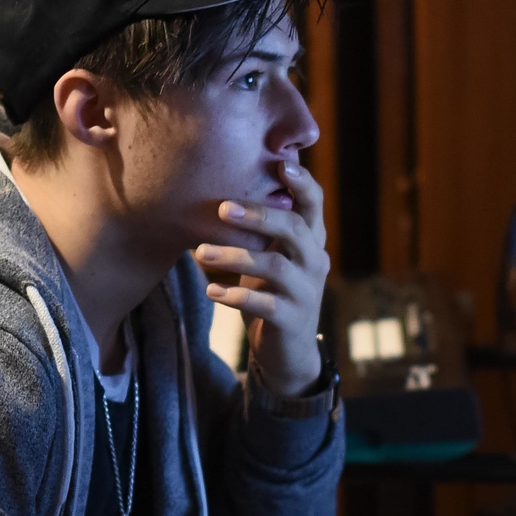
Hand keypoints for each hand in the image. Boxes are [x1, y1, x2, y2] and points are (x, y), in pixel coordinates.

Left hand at [197, 154, 330, 392]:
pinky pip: (265, 304)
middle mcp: (315, 261)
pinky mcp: (292, 320)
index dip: (303, 183)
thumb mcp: (268, 256)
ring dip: (235, 256)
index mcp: (310, 241)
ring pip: (275, 266)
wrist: (286, 351)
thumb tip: (211, 192)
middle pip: (295, 229)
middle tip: (221, 208)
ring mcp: (306, 292)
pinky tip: (211, 291)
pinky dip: (236, 295)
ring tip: (200, 252)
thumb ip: (254, 229)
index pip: (314, 205)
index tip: (281, 164)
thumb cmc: (270, 291)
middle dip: (259, 214)